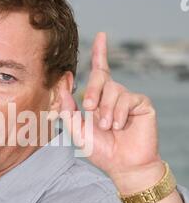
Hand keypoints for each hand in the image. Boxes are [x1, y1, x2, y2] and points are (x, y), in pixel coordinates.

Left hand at [60, 32, 162, 187]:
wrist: (123, 166)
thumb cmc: (101, 150)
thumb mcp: (78, 131)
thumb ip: (68, 111)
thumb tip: (62, 88)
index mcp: (98, 99)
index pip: (100, 72)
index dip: (100, 53)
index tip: (101, 36)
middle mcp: (113, 96)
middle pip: (101, 77)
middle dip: (92, 91)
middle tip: (89, 108)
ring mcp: (127, 99)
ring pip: (113, 89)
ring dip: (106, 110)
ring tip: (108, 127)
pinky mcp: (141, 104)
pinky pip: (127, 98)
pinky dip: (119, 113)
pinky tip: (119, 126)